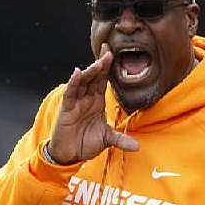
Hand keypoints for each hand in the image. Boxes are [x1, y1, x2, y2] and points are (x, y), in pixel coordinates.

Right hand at [46, 43, 139, 164]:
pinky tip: (77, 72)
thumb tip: (137, 147)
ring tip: (99, 62)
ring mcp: (76, 102)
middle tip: (108, 49)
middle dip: (101, 63)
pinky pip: (71, 93)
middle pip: (94, 77)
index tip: (112, 52)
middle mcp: (86, 98)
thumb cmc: (84, 143)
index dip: (107, 66)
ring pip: (83, 82)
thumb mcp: (106, 139)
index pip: (103, 80)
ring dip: (91, 71)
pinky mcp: (67, 109)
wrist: (69, 155)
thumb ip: (121, 140)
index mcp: (97, 101)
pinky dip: (74, 83)